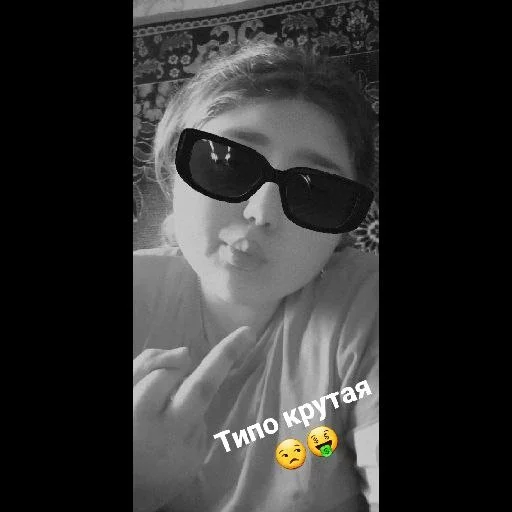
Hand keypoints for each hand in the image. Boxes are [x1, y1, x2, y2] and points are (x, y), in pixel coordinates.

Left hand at [133, 326, 253, 511]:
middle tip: (191, 379)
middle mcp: (145, 416)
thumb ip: (198, 421)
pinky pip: (135, 365)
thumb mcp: (190, 459)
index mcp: (174, 434)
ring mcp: (127, 405)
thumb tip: (192, 381)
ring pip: (153, 364)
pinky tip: (155, 378)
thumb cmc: (161, 476)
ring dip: (168, 369)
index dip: (226, 355)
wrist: (126, 490)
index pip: (205, 386)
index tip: (246, 332)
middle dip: (183, 367)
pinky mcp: (118, 399)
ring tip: (168, 388)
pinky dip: (151, 364)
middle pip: (173, 368)